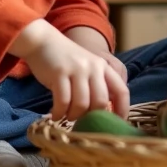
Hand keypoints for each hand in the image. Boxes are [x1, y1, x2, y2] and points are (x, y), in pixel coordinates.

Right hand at [11, 20, 129, 120]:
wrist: (43, 42)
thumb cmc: (66, 60)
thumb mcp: (87, 68)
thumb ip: (97, 86)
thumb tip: (103, 115)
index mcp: (104, 67)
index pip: (121, 90)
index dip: (123, 109)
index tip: (118, 124)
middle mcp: (94, 67)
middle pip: (100, 102)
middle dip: (91, 117)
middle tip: (82, 121)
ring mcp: (77, 69)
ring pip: (81, 104)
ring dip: (74, 116)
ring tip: (66, 116)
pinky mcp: (59, 73)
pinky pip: (63, 101)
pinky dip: (59, 112)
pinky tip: (56, 115)